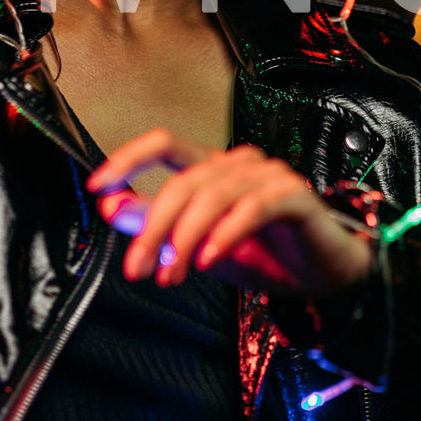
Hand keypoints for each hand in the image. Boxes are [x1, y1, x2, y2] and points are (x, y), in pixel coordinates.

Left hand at [86, 130, 374, 296]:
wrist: (322, 276)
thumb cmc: (264, 255)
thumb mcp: (198, 246)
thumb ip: (157, 225)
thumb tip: (112, 206)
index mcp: (214, 168)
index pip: (165, 144)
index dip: (129, 158)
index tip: (99, 185)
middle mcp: (240, 163)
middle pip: (184, 181)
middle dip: (153, 227)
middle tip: (137, 268)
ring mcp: (269, 176)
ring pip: (213, 196)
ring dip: (184, 239)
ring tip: (171, 275)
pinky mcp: (294, 196)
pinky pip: (252, 208)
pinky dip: (225, 234)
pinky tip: (208, 260)